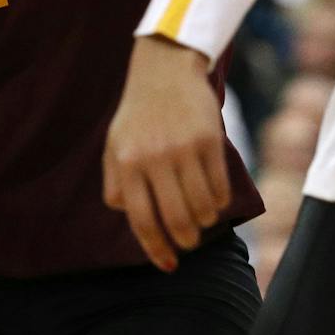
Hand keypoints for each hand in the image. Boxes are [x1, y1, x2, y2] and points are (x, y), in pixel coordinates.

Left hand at [103, 35, 231, 271]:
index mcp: (127, 163)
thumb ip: (116, 182)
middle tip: (189, 241)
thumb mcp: (114, 144)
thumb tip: (129, 215)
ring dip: (205, 222)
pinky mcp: (209, 140)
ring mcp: (183, 149)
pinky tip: (214, 198)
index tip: (169, 265)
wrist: (164, 69)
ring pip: (202, 208)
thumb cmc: (138, 114)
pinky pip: (220, 188)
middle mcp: (154, 158)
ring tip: (202, 217)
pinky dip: (220, 202)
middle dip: (186, 240)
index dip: (156, 249)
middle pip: (177, 220)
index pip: (142, 220)